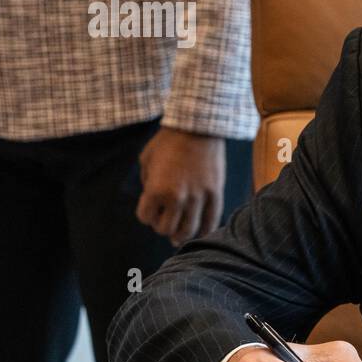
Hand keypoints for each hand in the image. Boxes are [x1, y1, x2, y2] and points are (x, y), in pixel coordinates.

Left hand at [136, 126, 225, 246]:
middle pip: (166, 229)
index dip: (146, 214)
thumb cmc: (167, 142)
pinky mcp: (215, 194)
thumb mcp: (146, 161)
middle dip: (162, 225)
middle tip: (165, 218)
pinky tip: (199, 230)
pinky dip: (204, 230)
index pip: (145, 218)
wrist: (197, 128)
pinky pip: (211, 221)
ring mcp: (198, 197)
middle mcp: (177, 197)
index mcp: (156, 190)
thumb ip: (148, 185)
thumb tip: (155, 204)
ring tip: (180, 230)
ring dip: (181, 233)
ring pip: (188, 230)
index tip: (150, 207)